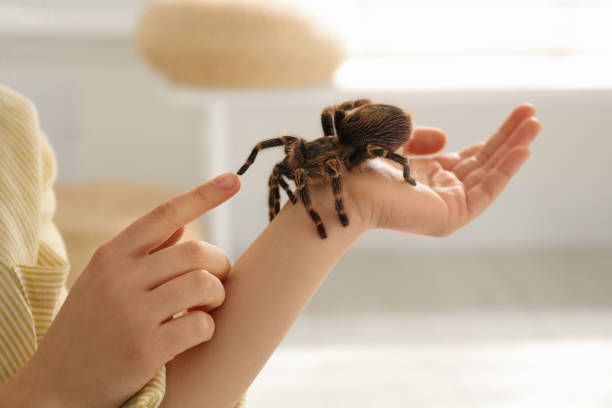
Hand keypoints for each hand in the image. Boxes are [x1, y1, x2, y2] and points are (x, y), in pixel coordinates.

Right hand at [5, 173, 239, 407]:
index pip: (165, 214)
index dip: (203, 195)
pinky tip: (194, 333)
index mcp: (111, 256)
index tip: (234, 179)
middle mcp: (119, 278)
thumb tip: (182, 222)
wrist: (56, 385)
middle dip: (220, 265)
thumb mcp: (101, 280)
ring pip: (204, 284)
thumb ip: (143, 251)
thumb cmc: (88, 327)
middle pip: (197, 252)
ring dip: (216, 296)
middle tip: (216, 281)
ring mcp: (132, 313)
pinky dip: (207, 328)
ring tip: (206, 306)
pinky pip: (201, 324)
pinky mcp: (146, 348)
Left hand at [351, 104, 540, 235]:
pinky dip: (505, 170)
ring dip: (514, 149)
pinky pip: (486, 191)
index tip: (517, 115)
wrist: (343, 186)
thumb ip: (418, 137)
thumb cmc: (359, 163)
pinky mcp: (451, 216)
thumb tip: (445, 139)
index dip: (494, 137)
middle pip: (484, 163)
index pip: (470, 157)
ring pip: (489, 175)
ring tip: (536, 124)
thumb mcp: (395, 139)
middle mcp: (439, 191)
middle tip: (533, 115)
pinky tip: (523, 149)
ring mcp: (446, 205)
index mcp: (427, 175)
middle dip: (509, 138)